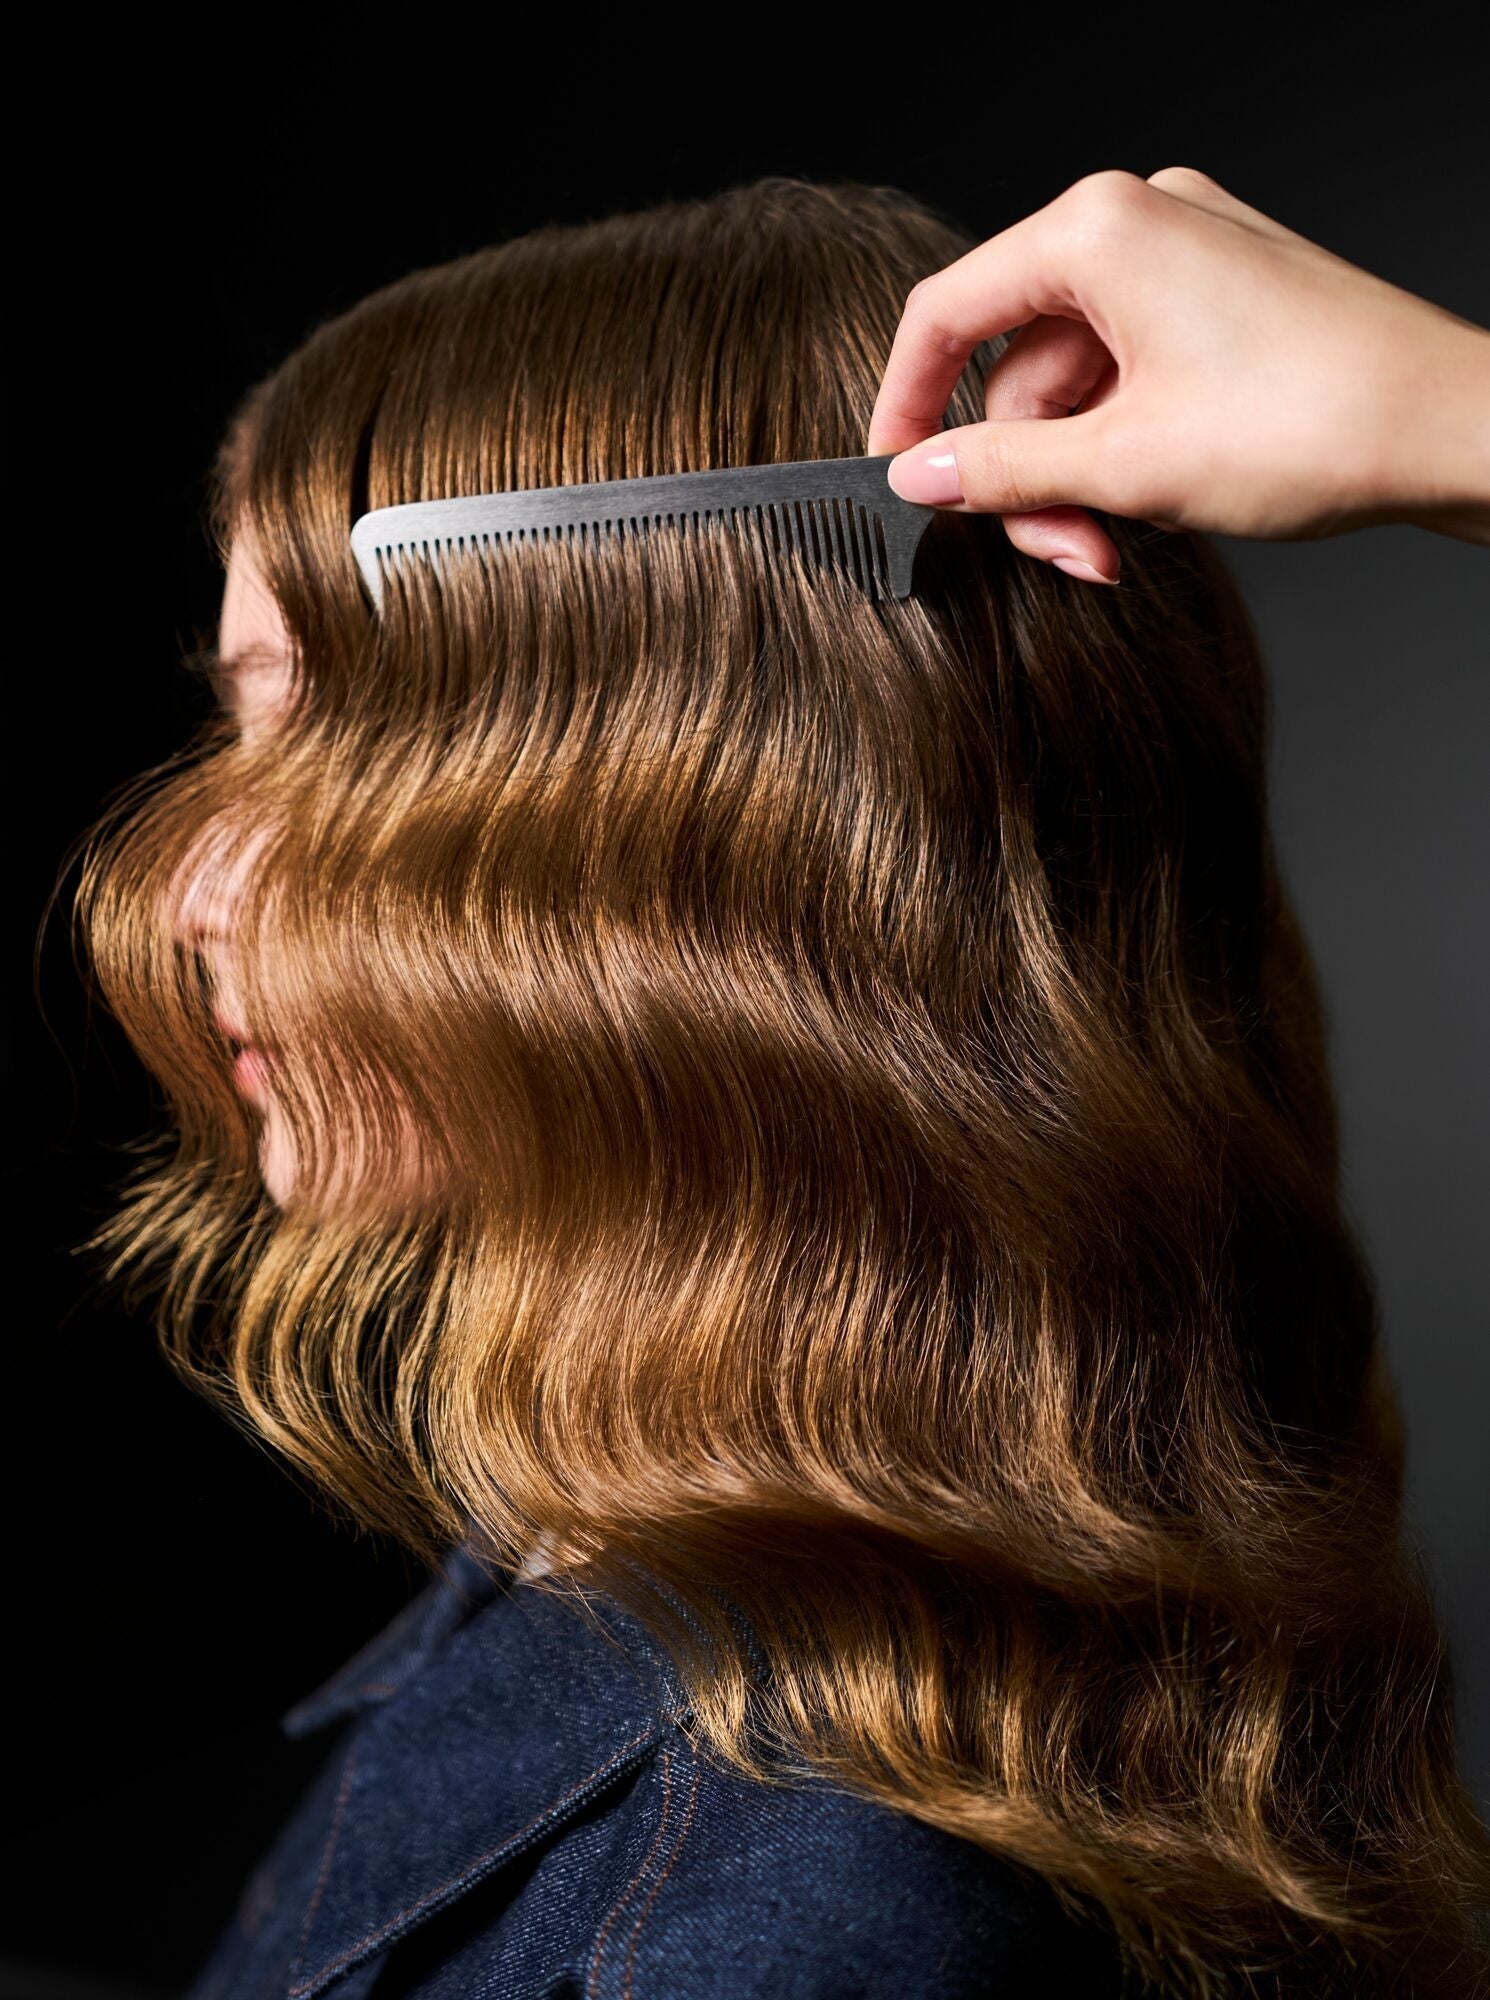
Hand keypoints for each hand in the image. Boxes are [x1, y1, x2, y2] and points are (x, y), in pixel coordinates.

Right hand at [866, 167, 1489, 583]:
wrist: (1451, 430)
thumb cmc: (1311, 425)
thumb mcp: (1126, 467)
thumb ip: (1001, 472)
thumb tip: (916, 478)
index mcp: (1099, 232)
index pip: (948, 313)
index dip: (907, 405)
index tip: (898, 479)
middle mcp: (1140, 222)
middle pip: (1020, 363)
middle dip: (1031, 473)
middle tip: (1064, 552)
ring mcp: (1189, 257)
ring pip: (1078, 382)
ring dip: (1081, 477)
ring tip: (1118, 547)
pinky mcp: (1227, 297)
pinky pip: (1133, 374)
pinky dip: (1126, 446)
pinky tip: (1154, 508)